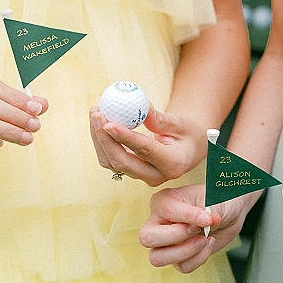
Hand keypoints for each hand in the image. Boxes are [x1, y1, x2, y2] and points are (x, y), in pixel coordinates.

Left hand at [89, 104, 205, 185]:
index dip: (124, 137)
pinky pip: (110, 159)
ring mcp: (141, 176)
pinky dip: (101, 141)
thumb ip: (160, 119)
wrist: (187, 149)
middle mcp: (155, 176)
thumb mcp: (180, 123)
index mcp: (173, 163)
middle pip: (122, 162)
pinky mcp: (130, 172)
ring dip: (99, 139)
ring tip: (94, 112)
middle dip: (104, 139)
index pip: (144, 150)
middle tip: (96, 114)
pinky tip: (97, 123)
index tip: (108, 123)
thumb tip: (141, 106)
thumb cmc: (186, 134)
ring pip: (112, 162)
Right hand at [138, 184, 246, 272]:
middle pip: (147, 238)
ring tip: (204, 239)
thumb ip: (205, 211)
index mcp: (161, 201)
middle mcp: (157, 222)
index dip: (188, 216)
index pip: (167, 210)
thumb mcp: (211, 200)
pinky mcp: (178, 258)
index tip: (207, 218)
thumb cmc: (216, 201)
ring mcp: (164, 243)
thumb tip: (205, 223)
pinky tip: (208, 243)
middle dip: (176, 237)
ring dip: (186, 252)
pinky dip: (199, 258)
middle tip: (198, 230)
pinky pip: (182, 267)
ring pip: (158, 258)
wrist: (231, 213)